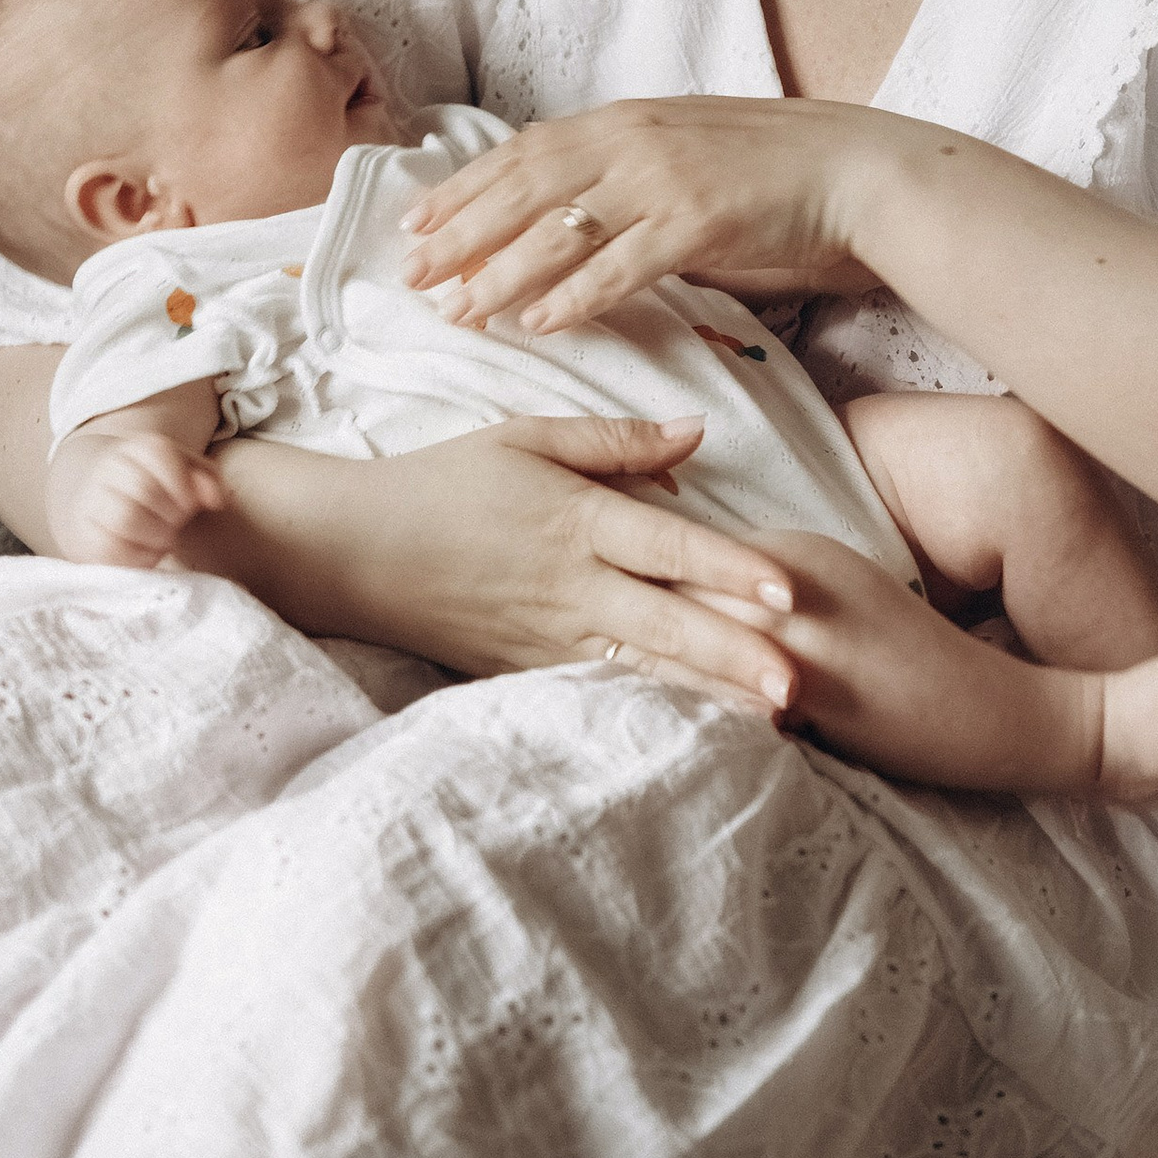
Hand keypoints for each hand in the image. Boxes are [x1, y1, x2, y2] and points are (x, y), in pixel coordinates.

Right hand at [44, 426, 230, 572]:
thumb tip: (216, 499)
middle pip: (144, 489)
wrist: (109, 506)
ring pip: (125, 518)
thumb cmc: (160, 491)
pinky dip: (138, 557)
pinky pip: (110, 548)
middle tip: (175, 523)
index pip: (159, 452)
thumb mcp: (187, 474)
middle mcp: (107, 469)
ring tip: (162, 538)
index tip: (189, 503)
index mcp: (135, 447)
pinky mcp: (83, 537)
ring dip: (155, 535)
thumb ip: (208, 479)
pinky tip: (146, 553)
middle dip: (171, 513)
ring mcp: (90, 502)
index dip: (182, 482)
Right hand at [198, 415, 804, 707]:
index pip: (671, 547)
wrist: (355, 551)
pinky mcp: (529, 670)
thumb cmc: (446, 483)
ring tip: (776, 717)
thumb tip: (697, 432)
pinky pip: (604, 690)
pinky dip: (656, 707)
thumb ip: (616, 442)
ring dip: (711, 692)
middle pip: (669, 623)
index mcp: (576, 520)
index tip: (791, 589)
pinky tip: (705, 725)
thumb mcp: (527, 438)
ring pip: (646, 669)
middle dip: (738, 655)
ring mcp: (550, 637)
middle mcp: (571, 586)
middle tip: (802, 682)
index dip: (733, 568)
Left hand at [399, 97, 892, 334]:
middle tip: (413, 277)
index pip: (521, 152)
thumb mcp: (684, 149)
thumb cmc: (773, 169)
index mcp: (625, 120)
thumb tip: (567, 208)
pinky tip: (540, 323)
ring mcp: (666, 181)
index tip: (414, 225)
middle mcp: (634, 142)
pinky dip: (576, 296)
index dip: (463, 189)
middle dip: (462, 234)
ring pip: (560, 231)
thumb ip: (624, 171)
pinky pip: (623, 266)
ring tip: (460, 312)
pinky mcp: (702, 224)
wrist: (857, 170)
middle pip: (524, 188)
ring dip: (503, 275)